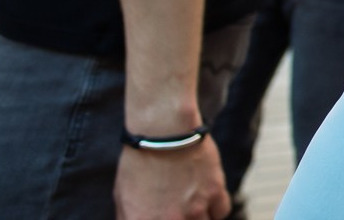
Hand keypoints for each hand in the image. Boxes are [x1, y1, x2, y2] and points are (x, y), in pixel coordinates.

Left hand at [115, 137, 229, 219]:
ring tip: (191, 210)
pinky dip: (214, 210)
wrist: (162, 132)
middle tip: (178, 212)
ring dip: (198, 219)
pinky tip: (207, 202)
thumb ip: (129, 219)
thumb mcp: (122, 197)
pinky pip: (221, 212)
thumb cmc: (138, 162)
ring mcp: (195, 209)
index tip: (163, 216)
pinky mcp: (214, 192)